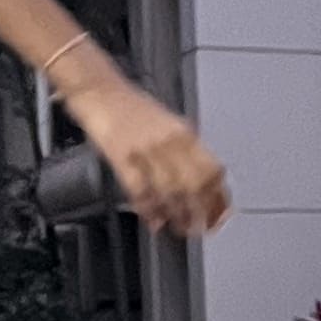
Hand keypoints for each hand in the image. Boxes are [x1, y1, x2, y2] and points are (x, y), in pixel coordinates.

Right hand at [70, 62, 230, 236]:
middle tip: (201, 228)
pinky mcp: (122, 156)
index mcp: (185, 133)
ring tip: (180, 228)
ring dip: (177, 215)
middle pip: (195, 185)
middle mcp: (170, 142)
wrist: (100, 91)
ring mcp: (146, 150)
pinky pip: (140, 189)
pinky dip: (149, 209)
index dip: (219, 197)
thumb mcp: (169, 124)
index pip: (212, 170)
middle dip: (201, 212)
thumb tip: (202, 182)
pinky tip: (154, 220)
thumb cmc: (133, 108)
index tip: (221, 215)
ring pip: (170, 191)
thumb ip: (185, 150)